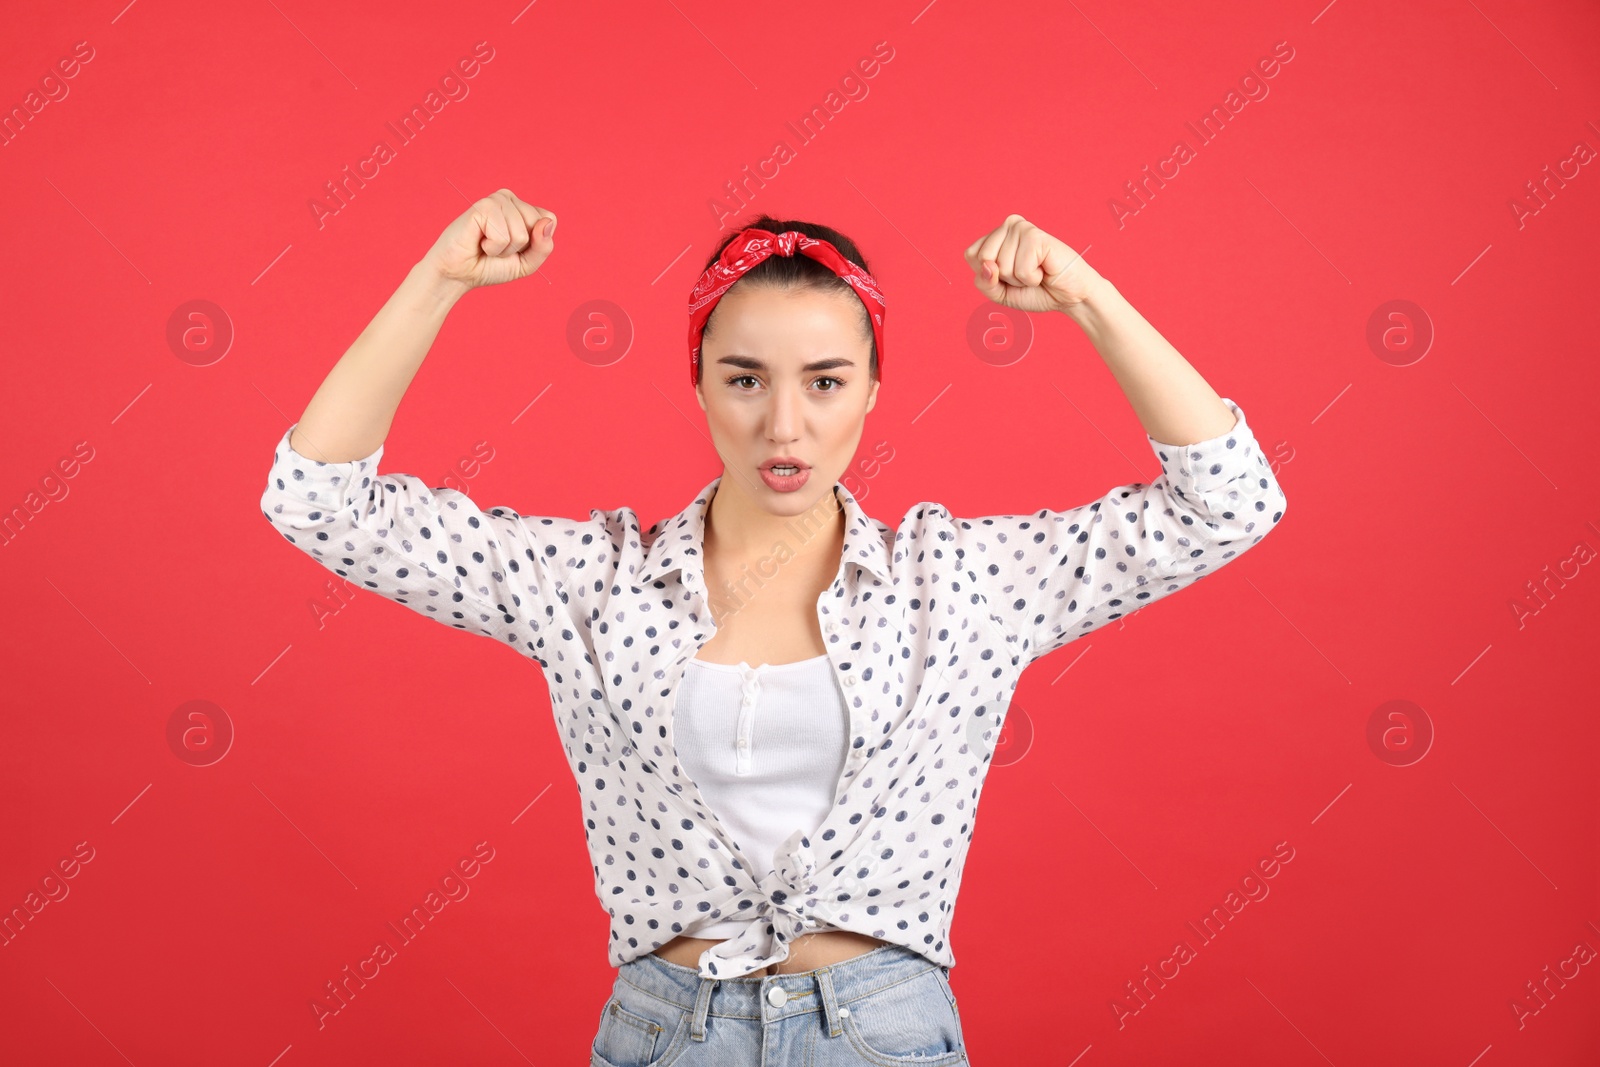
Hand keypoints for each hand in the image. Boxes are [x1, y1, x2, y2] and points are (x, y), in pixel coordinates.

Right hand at [422, 189, 556, 290]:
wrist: (459, 274)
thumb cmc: (490, 266)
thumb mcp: (527, 263)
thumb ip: (544, 246)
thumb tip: (547, 222)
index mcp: (522, 207)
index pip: (550, 220)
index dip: (535, 243)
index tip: (513, 247)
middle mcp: (509, 198)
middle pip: (537, 225)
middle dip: (519, 247)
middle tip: (497, 246)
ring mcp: (496, 200)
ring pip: (521, 234)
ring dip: (504, 250)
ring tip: (487, 245)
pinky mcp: (483, 206)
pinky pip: (503, 236)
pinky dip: (493, 248)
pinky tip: (479, 242)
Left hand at [963, 214, 1104, 313]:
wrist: (1068, 296)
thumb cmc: (1036, 291)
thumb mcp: (999, 293)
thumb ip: (984, 282)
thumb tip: (987, 265)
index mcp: (997, 234)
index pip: (971, 254)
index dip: (988, 274)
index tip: (1010, 275)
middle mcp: (1009, 225)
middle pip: (983, 259)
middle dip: (1004, 277)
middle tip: (1026, 273)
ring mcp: (1022, 228)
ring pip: (1002, 266)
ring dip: (1020, 279)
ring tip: (1037, 271)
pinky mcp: (1035, 236)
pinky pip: (1020, 269)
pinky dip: (1032, 278)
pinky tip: (1044, 269)